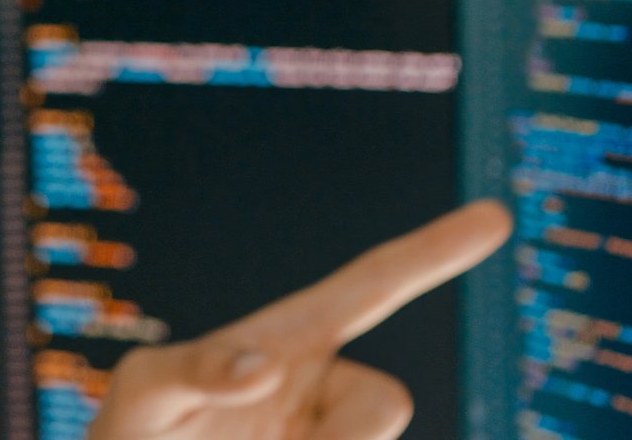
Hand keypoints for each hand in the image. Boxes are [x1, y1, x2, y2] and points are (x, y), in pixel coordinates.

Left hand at [85, 199, 512, 439]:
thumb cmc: (135, 430)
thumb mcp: (144, 393)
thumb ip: (194, 372)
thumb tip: (269, 365)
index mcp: (295, 336)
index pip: (375, 283)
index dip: (434, 250)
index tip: (496, 215)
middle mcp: (329, 385)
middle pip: (388, 404)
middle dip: (341, 436)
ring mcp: (335, 428)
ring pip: (369, 438)